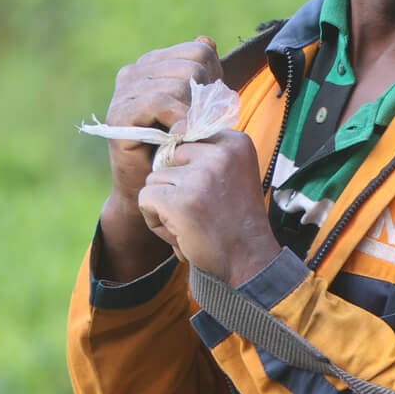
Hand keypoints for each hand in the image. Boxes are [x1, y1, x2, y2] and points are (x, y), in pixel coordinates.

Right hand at [94, 36, 219, 280]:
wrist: (156, 186)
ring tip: (190, 134)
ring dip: (192, 114)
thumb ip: (204, 74)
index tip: (208, 108)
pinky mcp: (118, 115)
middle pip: (191, 67)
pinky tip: (181, 136)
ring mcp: (123, 92)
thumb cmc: (180, 146)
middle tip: (200, 126)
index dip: (213, 80)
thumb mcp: (200, 106)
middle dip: (204, 99)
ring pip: (177, 85)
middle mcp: (134, 72)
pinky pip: (158, 102)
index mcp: (153, 64)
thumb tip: (207, 41)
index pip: (198, 51)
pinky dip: (177, 119)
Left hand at [137, 130, 280, 284]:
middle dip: (174, 182)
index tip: (206, 187)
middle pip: (170, 155)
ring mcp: (199, 177)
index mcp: (237, 143)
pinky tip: (178, 230)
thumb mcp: (235, 172)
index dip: (187, 163)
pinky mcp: (179, 201)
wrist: (250, 259)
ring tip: (189, 221)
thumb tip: (169, 138)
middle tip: (197, 207)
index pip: (188, 134)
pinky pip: (145, 198)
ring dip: (164, 202)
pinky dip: (153, 218)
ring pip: (154, 178)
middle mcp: (220, 154)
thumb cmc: (237, 219)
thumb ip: (208, 153)